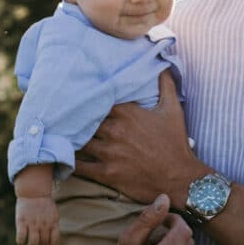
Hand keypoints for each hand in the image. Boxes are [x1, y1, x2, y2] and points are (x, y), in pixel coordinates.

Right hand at [16, 197, 60, 244]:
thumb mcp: (53, 214)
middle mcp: (44, 224)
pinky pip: (21, 238)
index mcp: (53, 223)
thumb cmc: (43, 204)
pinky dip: (21, 243)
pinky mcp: (22, 222)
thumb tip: (51, 242)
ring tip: (28, 244)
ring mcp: (33, 223)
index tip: (47, 244)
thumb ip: (53, 226)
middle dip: (39, 244)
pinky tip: (21, 241)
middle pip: (43, 244)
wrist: (33, 192)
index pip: (55, 242)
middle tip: (36, 240)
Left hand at [74, 71, 206, 208]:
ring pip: (79, 140)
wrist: (180, 179)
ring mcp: (109, 152)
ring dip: (72, 138)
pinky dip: (70, 161)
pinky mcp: (107, 173)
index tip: (81, 96)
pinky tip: (64, 157)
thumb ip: (166, 85)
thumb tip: (161, 65)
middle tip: (66, 115)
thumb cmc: (176, 143)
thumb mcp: (174, 110)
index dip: (89, 98)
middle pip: (84, 119)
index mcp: (127, 113)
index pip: (98, 99)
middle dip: (77, 118)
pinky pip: (80, 166)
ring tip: (63, 135)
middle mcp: (115, 130)